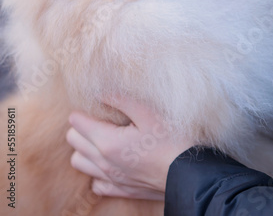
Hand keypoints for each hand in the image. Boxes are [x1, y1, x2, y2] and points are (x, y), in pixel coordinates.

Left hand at [66, 98, 192, 199]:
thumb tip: (99, 91)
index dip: (83, 110)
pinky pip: (96, 183)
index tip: (96, 104)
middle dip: (80, 127)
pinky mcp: (121, 189)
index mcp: (107, 142)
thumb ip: (121, 99)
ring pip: (80, 162)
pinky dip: (97, 171)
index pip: (76, 123)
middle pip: (74, 141)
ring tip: (102, 137)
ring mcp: (111, 179)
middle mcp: (103, 162)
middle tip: (99, 117)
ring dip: (85, 148)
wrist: (189, 175)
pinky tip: (111, 160)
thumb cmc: (171, 139)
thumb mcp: (148, 112)